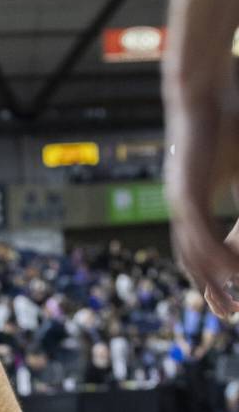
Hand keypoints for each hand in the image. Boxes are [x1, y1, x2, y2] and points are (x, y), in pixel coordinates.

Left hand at [166, 94, 238, 318]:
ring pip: (194, 251)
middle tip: (227, 314)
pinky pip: (199, 232)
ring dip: (212, 280)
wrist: (202, 97)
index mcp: (193, 203)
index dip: (215, 277)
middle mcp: (182, 207)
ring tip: (230, 303)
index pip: (202, 250)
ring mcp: (181, 201)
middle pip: (192, 259)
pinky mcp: (185, 192)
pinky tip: (228, 272)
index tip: (231, 301)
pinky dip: (213, 255)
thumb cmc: (225, 128)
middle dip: (209, 289)